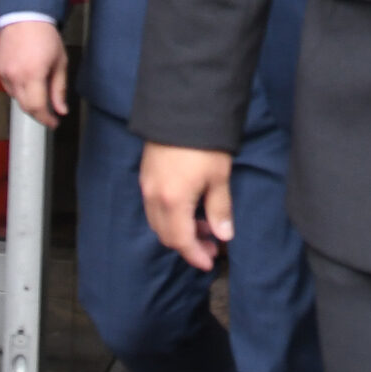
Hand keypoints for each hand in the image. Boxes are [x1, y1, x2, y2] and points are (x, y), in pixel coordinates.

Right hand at [0, 21, 69, 128]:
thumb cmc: (46, 37)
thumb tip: (61, 110)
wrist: (25, 17)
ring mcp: (5, 74)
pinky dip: (20, 90)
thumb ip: (59, 88)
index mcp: (33, 74)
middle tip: (50, 113)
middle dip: (39, 113)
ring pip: (17, 98)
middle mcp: (16, 77)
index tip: (54, 123)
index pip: (37, 107)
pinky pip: (10, 88)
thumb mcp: (60, 62)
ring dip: (29, 101)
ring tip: (41, 91)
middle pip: (26, 107)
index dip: (46, 119)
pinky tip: (29, 81)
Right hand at [139, 142, 234, 272]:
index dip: (195, 255)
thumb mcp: (219, 177)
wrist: (182, 108)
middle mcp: (153, 197)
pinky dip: (171, 215)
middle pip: (166, 234)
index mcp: (172, 201)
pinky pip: (154, 206)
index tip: (210, 263)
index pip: (181, 241)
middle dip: (189, 245)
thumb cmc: (203, 142)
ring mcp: (147, 185)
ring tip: (205, 225)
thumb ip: (220, 209)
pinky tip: (190, 207)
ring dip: (180, 229)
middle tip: (213, 245)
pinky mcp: (146, 174)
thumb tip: (224, 235)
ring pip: (159, 221)